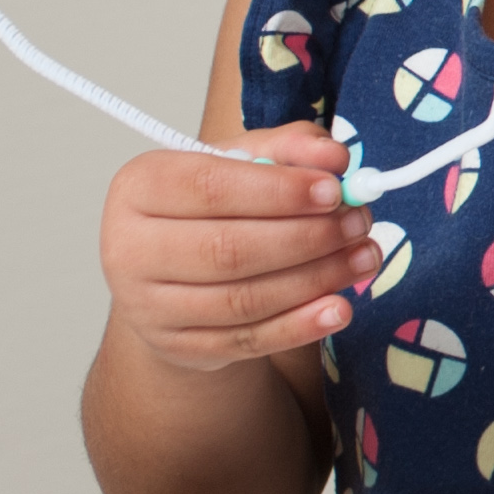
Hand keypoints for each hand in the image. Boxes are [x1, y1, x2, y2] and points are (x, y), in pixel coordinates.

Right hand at [97, 129, 379, 370]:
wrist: (177, 274)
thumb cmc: (215, 206)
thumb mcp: (246, 161)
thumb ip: (291, 147)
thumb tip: (335, 157)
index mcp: (140, 187)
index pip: (209, 188)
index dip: (278, 191)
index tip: (333, 190)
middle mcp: (129, 249)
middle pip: (228, 249)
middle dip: (307, 237)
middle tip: (358, 223)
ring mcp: (149, 306)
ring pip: (243, 299)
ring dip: (316, 279)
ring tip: (364, 256)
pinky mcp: (179, 346)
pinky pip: (248, 340)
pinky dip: (300, 326)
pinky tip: (339, 308)